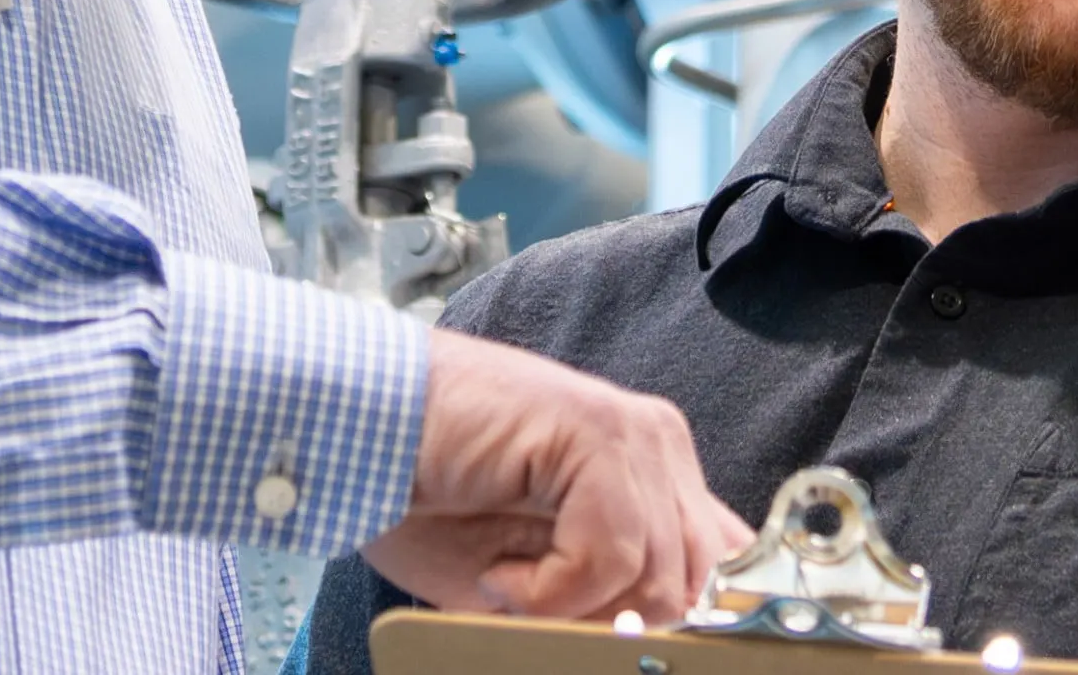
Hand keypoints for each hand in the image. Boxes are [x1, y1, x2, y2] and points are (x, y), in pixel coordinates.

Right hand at [362, 329, 750, 620]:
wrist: (355, 440)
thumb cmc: (430, 503)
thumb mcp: (536, 578)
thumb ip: (611, 596)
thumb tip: (668, 642)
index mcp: (655, 476)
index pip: (722, 567)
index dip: (675, 622)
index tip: (606, 643)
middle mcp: (658, 445)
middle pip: (694, 585)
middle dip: (614, 622)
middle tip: (531, 608)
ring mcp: (634, 434)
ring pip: (659, 580)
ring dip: (569, 608)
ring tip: (503, 578)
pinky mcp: (598, 435)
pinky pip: (613, 557)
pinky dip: (549, 590)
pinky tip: (498, 570)